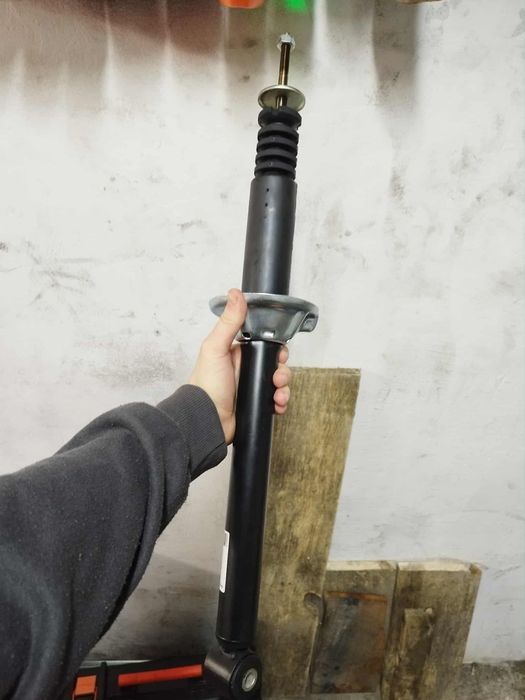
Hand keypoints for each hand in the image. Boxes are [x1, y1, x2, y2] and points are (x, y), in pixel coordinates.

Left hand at [188, 288, 290, 443]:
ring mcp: (251, 387)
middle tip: (278, 376)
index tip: (280, 351)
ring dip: (284, 387)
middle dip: (282, 370)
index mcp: (236, 353)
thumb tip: (236, 293)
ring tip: (278, 393)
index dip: (275, 347)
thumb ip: (229, 321)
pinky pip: (276, 401)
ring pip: (278, 383)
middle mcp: (244, 369)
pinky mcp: (255, 405)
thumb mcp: (215, 348)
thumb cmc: (206, 385)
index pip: (264, 344)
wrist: (206, 421)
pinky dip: (281, 402)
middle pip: (275, 363)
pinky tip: (277, 404)